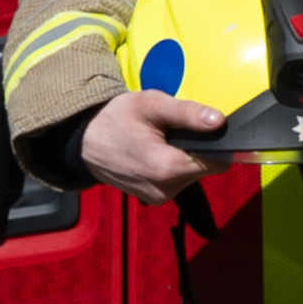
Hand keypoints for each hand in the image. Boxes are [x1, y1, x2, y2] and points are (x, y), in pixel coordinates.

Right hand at [77, 90, 224, 202]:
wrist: (83, 141)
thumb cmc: (115, 119)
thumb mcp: (151, 105)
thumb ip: (187, 113)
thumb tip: (219, 121)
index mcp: (168, 169)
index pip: (218, 161)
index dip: (217, 143)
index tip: (204, 129)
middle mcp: (166, 189)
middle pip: (206, 168)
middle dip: (197, 149)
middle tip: (174, 132)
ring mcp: (159, 197)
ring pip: (193, 175)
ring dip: (185, 158)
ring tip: (161, 141)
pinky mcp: (154, 199)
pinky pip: (178, 182)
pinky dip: (173, 167)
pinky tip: (155, 153)